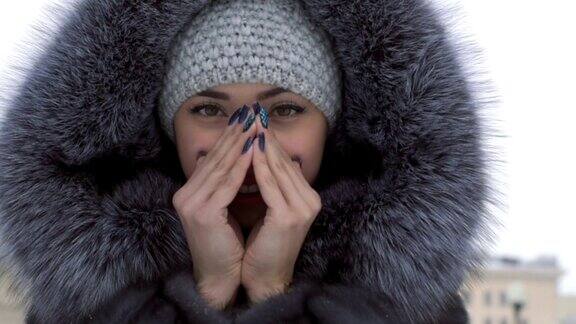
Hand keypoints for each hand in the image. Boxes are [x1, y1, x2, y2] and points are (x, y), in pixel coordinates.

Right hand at [172, 105, 257, 309]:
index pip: (213, 158)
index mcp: (190, 192)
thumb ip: (227, 183)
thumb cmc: (227, 244)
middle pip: (215, 157)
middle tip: (252, 112)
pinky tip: (253, 150)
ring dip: (240, 144)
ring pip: (221, 166)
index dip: (230, 137)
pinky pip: (227, 184)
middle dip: (236, 134)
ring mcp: (191, 203)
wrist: (219, 276)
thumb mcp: (225, 207)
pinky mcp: (203, 213)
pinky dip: (241, 166)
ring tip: (255, 125)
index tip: (246, 118)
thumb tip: (243, 154)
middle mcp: (186, 194)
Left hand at [241, 104, 321, 303]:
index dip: (269, 140)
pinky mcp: (289, 217)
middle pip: (283, 160)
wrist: (263, 278)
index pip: (286, 161)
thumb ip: (269, 185)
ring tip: (248, 125)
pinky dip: (258, 167)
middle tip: (251, 113)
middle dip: (264, 136)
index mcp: (306, 197)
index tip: (253, 120)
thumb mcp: (268, 209)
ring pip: (278, 168)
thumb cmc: (260, 245)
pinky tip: (248, 151)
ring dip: (261, 145)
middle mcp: (309, 200)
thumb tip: (257, 156)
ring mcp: (302, 208)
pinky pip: (270, 185)